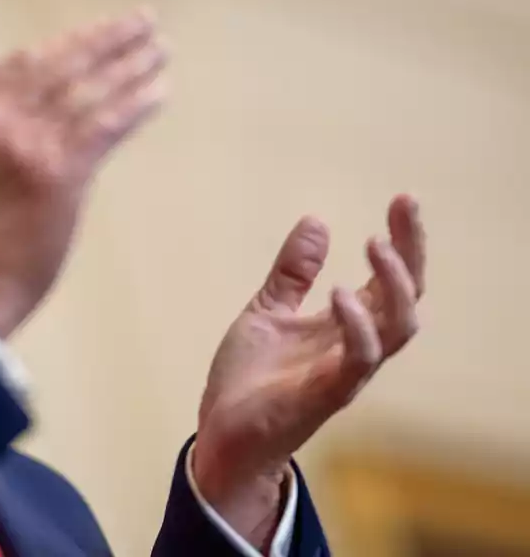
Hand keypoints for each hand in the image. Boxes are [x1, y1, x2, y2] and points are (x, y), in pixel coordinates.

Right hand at [0, 13, 166, 338]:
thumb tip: (50, 110)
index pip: (22, 62)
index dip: (67, 43)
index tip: (99, 30)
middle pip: (62, 63)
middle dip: (107, 38)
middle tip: (144, 20)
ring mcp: (28, 142)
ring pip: (90, 89)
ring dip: (132, 64)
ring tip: (162, 49)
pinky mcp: (61, 171)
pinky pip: (107, 123)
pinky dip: (137, 103)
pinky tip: (160, 89)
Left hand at [192, 195, 425, 547]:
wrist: (223, 433)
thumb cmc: (251, 379)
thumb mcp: (268, 311)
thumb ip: (293, 273)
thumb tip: (317, 221)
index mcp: (345, 326)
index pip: (389, 280)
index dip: (402, 242)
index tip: (402, 200)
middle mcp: (355, 346)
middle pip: (406, 298)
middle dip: (411, 253)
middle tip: (404, 208)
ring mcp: (345, 371)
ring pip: (397, 329)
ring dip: (391, 284)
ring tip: (375, 244)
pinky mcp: (325, 393)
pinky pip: (359, 361)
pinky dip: (358, 326)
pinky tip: (341, 294)